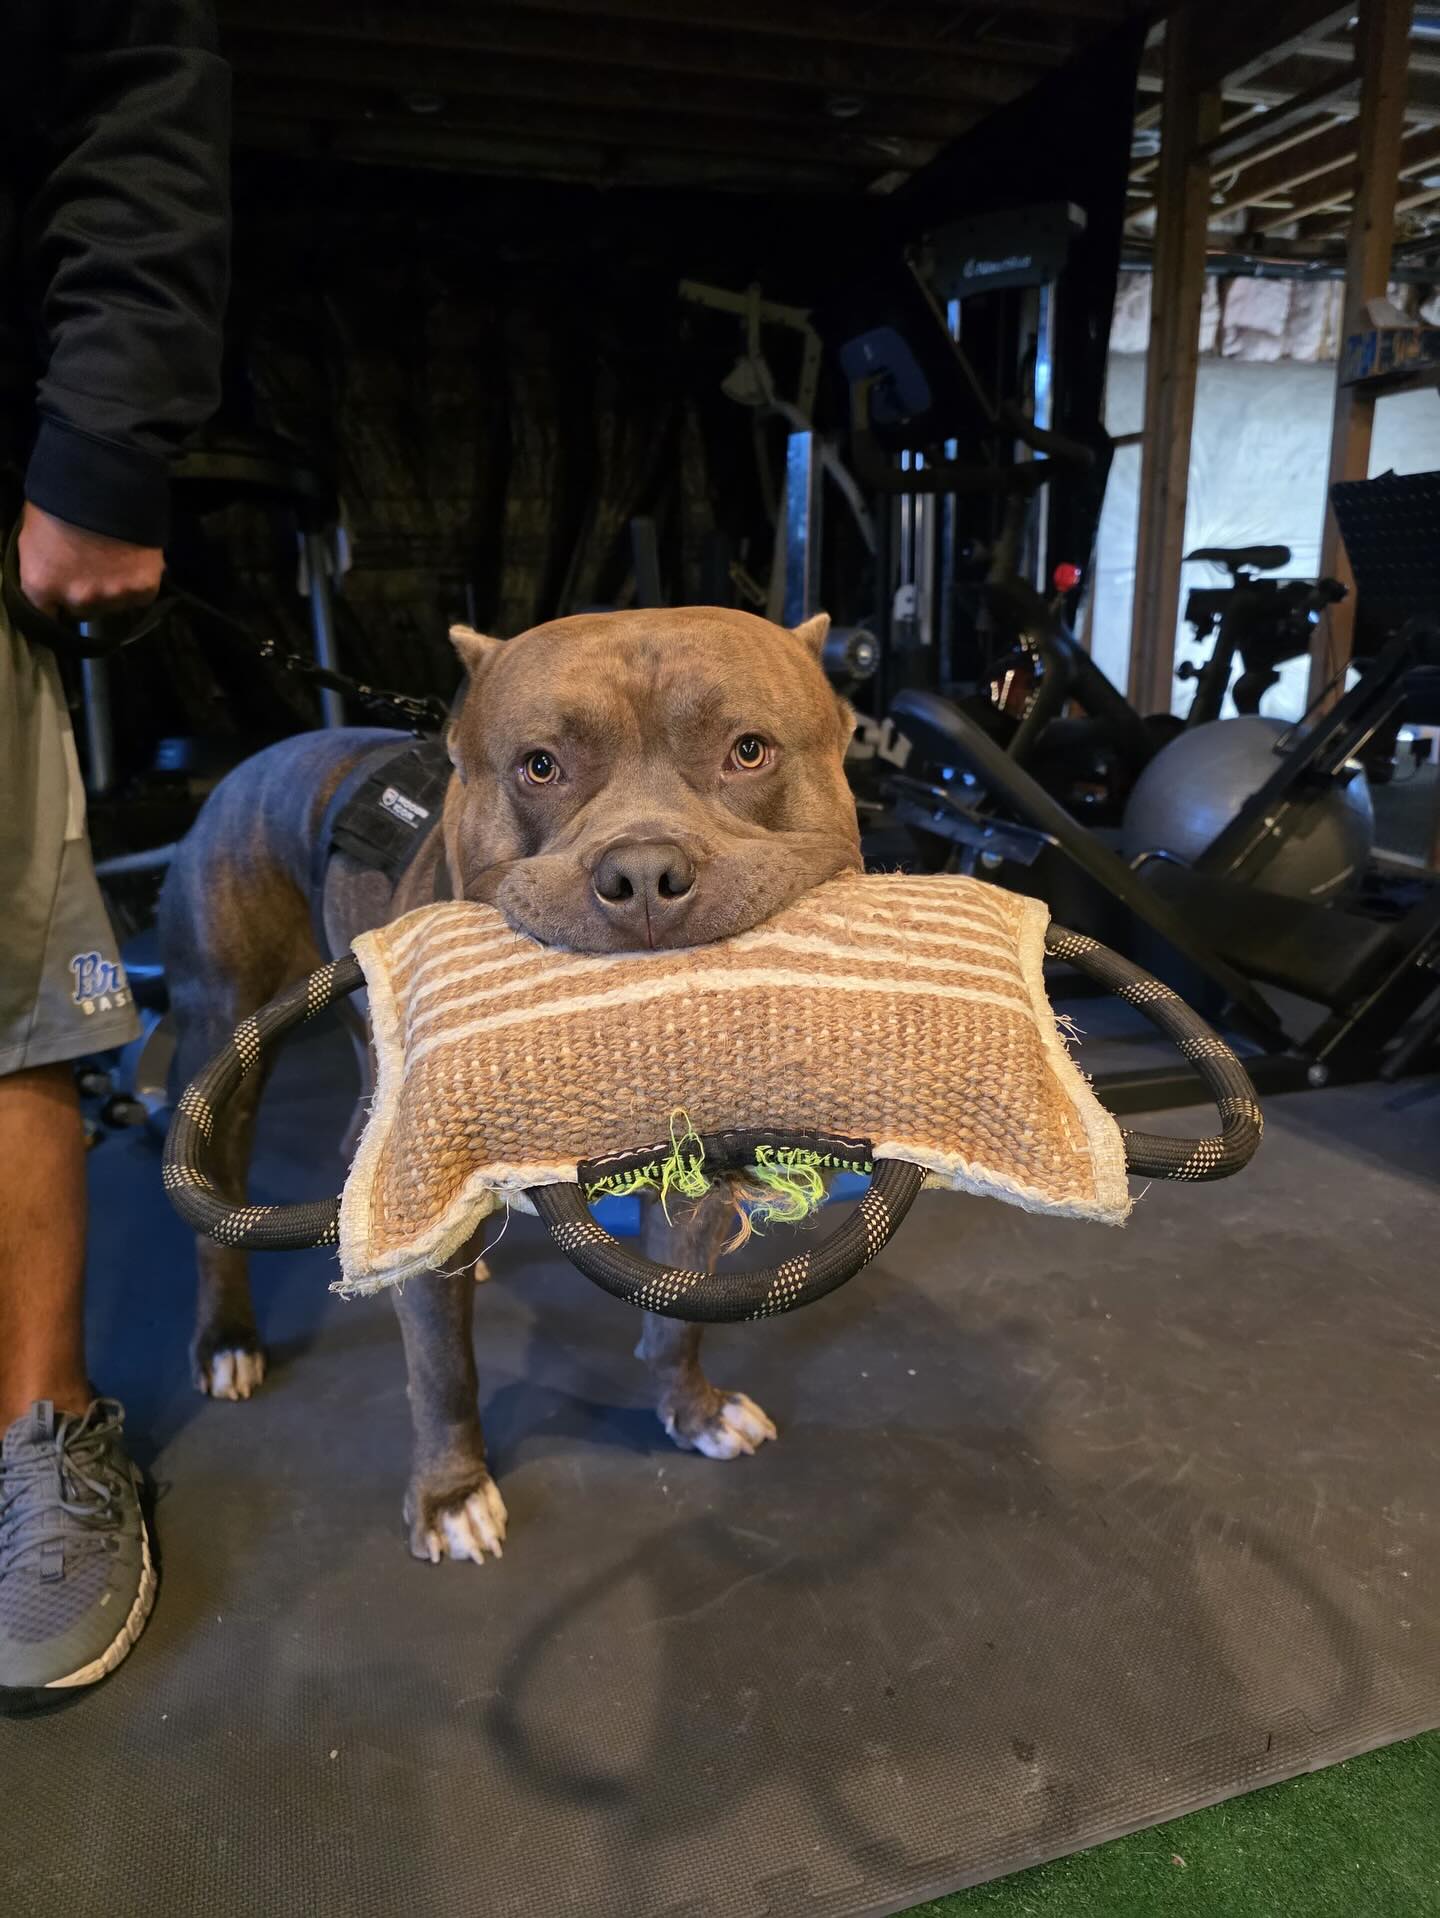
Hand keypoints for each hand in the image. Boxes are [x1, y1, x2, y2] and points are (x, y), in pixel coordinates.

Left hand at [17, 502, 163, 618]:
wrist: (106, 476)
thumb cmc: (61, 497)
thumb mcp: (32, 534)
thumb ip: (40, 568)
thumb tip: (49, 584)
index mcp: (42, 583)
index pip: (44, 616)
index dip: (54, 604)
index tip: (61, 598)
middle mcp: (77, 597)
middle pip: (82, 611)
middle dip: (86, 593)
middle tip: (91, 565)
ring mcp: (113, 594)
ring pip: (113, 604)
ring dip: (114, 587)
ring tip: (115, 558)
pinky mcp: (144, 588)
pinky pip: (141, 596)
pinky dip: (139, 581)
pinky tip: (134, 560)